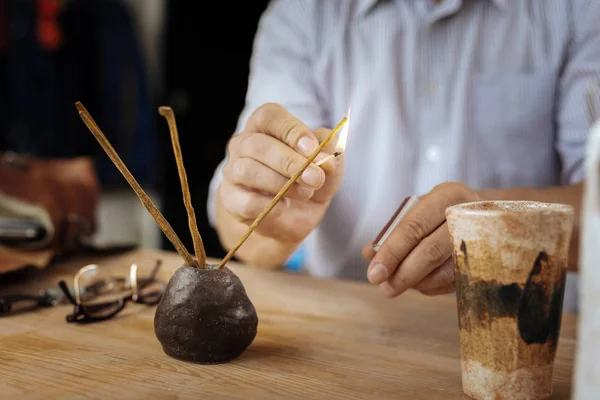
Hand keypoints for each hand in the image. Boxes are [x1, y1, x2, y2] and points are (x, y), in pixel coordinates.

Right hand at [219, 103, 342, 243]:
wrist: (292, 219)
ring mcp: (233, 172)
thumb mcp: (328, 166)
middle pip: (258, 144)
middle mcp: (243, 145)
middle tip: (316, 178)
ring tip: (306, 193)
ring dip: (282, 183)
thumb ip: (330, 152)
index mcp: (265, 127)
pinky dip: (270, 206)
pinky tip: (284, 207)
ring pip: (248, 170)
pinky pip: (246, 201)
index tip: (313, 148)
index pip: (269, 116)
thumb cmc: (307, 182)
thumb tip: (327, 152)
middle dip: (290, 162)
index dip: (291, 130)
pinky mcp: (231, 200)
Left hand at [362, 182, 480, 296]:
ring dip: (417, 283)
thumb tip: (370, 253)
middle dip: (403, 274)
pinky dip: (432, 286)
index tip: (374, 273)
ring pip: (445, 271)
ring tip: (398, 286)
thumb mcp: (419, 210)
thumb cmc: (442, 213)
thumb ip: (393, 230)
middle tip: (384, 289)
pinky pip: (455, 282)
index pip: (414, 227)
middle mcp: (468, 215)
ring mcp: (483, 240)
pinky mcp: (489, 262)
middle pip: (431, 251)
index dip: (391, 252)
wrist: (488, 213)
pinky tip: (420, 283)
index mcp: (447, 195)